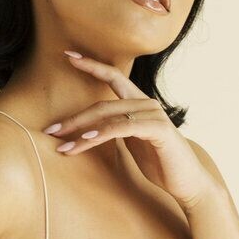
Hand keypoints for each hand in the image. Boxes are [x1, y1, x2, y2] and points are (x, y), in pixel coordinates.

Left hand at [45, 50, 217, 210]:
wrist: (187, 183)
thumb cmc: (159, 163)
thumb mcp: (132, 142)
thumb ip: (115, 129)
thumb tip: (88, 128)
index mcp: (139, 104)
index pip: (114, 76)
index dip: (91, 64)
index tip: (68, 56)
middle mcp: (147, 104)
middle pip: (102, 104)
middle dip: (73, 118)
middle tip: (50, 131)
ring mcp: (154, 116)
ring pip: (109, 116)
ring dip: (81, 131)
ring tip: (61, 145)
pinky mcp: (158, 130)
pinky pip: (123, 128)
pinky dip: (101, 133)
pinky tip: (85, 141)